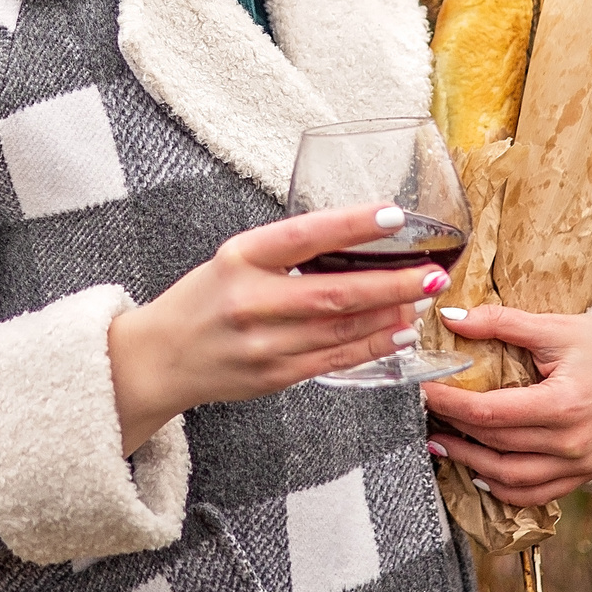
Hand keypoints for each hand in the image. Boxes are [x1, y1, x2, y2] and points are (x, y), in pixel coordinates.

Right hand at [109, 205, 451, 452]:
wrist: (159, 358)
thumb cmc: (204, 300)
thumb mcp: (235, 259)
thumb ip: (287, 252)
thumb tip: (357, 241)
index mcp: (240, 258)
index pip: (304, 236)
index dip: (351, 225)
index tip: (392, 215)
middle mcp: (250, 301)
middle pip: (334, 293)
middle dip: (392, 284)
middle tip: (432, 273)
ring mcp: (263, 344)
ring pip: (341, 330)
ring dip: (390, 316)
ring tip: (422, 300)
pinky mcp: (273, 377)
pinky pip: (335, 361)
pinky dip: (373, 347)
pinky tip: (399, 333)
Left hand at [419, 306, 591, 504]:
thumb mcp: (556, 326)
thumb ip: (501, 323)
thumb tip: (449, 316)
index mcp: (565, 404)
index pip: (489, 414)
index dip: (448, 404)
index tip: (420, 389)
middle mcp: (573, 443)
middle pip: (495, 445)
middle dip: (453, 428)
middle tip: (421, 412)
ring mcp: (582, 465)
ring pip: (510, 478)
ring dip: (470, 464)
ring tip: (439, 443)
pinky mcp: (587, 474)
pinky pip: (536, 494)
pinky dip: (503, 488)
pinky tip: (478, 471)